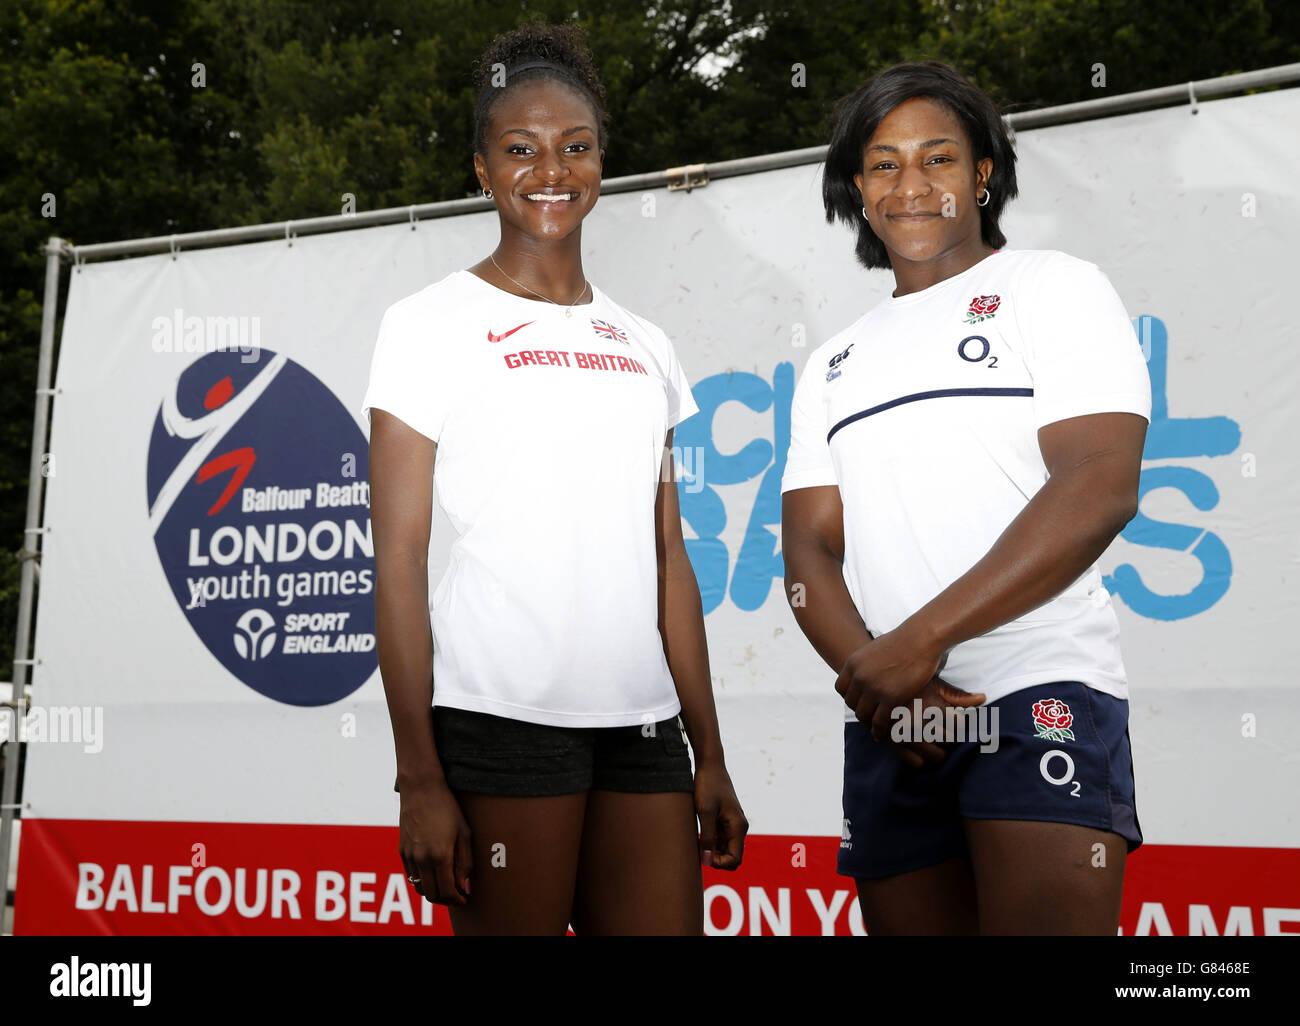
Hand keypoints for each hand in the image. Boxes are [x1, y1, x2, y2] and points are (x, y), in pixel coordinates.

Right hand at [398, 778, 472, 905]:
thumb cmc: (447, 808)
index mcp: (439, 856)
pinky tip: (434, 873)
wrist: (421, 789)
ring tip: (446, 885)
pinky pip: (411, 876)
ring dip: (433, 892)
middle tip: (457, 895)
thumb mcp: (464, 833)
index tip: (465, 898)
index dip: (458, 899)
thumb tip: (466, 887)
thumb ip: (466, 863)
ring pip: (419, 888)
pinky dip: (422, 881)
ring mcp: (409, 856)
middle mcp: (421, 859)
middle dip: (446, 900)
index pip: (447, 891)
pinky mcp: (402, 851)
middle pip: (431, 895)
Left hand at [693, 759, 747, 870]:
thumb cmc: (708, 785)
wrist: (709, 765)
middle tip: (698, 849)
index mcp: (738, 826)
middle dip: (716, 859)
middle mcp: (738, 827)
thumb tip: (707, 861)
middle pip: (731, 857)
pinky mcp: (724, 820)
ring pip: (725, 849)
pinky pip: (720, 839)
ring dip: (712, 851)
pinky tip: (697, 835)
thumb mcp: (705, 811)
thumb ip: (707, 837)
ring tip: (696, 840)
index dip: (719, 863)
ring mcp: (731, 824)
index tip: (703, 855)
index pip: (735, 859)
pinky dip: (710, 842)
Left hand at [835, 624, 942, 735]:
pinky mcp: (891, 698)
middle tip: (869, 718)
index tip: (858, 702)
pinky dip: (880, 731)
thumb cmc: (902, 641)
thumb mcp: (873, 650)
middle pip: (851, 703)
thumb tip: (862, 672)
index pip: (840, 688)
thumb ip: (865, 664)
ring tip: (875, 730)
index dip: (848, 697)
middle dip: (860, 711)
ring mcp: (873, 688)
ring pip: (863, 715)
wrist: (920, 639)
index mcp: (853, 663)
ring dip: (868, 724)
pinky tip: (883, 734)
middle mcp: (859, 677)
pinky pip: (879, 722)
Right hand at [879, 675, 986, 767]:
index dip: (960, 722)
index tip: (955, 718)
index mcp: (932, 705)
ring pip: (936, 755)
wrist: (873, 681)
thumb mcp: (933, 684)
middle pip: (950, 740)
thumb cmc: (908, 682)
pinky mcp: (893, 742)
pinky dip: (922, 758)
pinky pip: (916, 761)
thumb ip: (957, 695)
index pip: (959, 724)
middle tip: (946, 730)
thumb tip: (983, 699)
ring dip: (940, 751)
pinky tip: (921, 749)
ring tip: (936, 741)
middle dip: (951, 737)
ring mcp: (906, 734)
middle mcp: (920, 721)